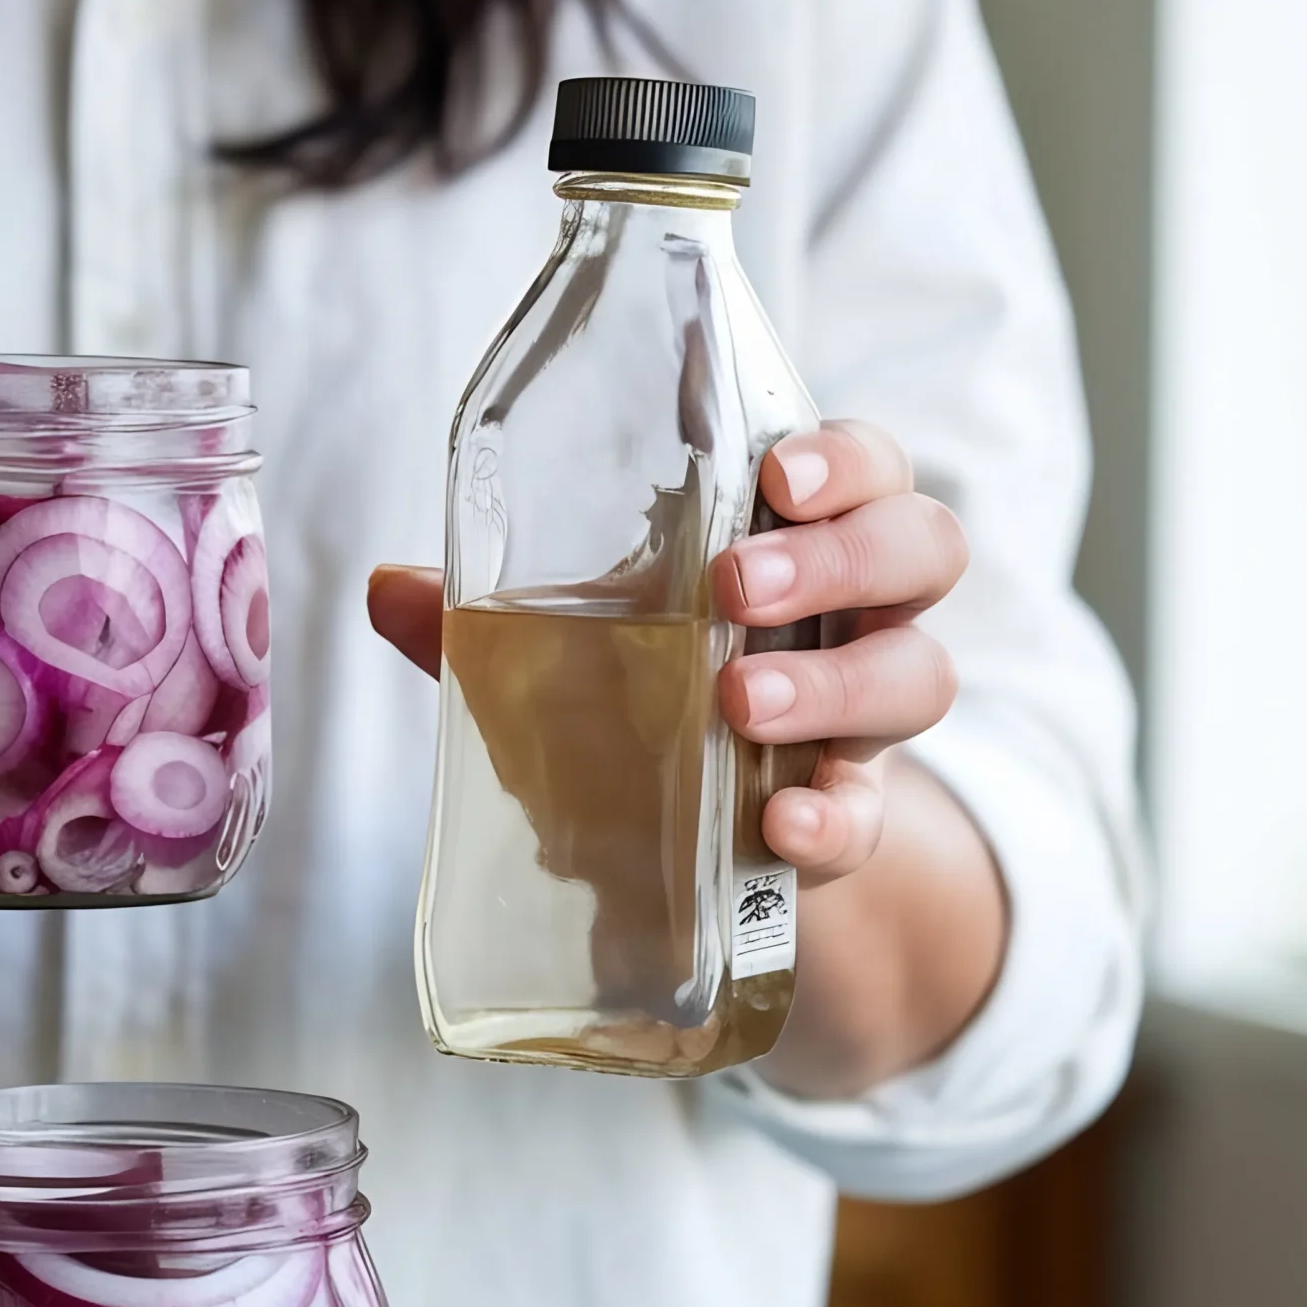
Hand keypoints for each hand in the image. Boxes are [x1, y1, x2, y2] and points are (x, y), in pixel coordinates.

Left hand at [366, 418, 965, 885]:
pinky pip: (871, 818)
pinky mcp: (851, 820)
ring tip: (740, 701)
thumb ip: (485, 624)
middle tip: (736, 586)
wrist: (677, 849)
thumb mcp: (561, 654)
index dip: (840, 458)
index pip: (860, 466)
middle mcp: (857, 615)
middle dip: (838, 557)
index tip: (776, 470)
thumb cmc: (632, 702)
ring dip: (833, 683)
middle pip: (919, 550)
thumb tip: (387, 588)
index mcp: (797, 539)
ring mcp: (864, 722)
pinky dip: (832, 820)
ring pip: (919, 675)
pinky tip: (782, 824)